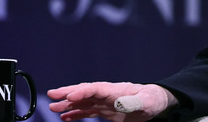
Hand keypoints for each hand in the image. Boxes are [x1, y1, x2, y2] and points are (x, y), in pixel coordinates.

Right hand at [47, 82, 176, 121]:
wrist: (156, 102)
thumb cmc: (152, 100)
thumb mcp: (146, 102)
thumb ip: (133, 102)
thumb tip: (119, 103)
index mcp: (116, 90)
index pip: (96, 88)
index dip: (83, 91)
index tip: (69, 96)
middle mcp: (108, 94)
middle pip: (85, 91)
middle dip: (68, 92)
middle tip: (51, 94)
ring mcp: (105, 101)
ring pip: (83, 101)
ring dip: (68, 104)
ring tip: (53, 107)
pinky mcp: (106, 109)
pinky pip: (88, 110)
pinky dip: (76, 113)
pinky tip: (65, 117)